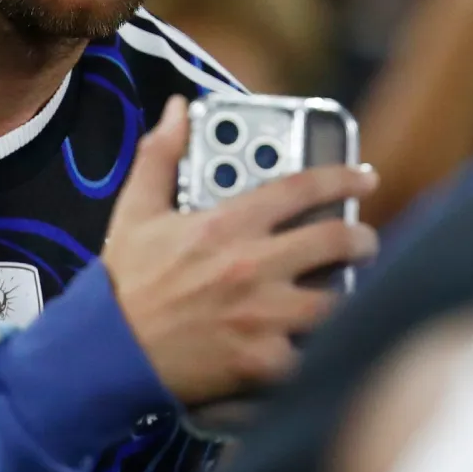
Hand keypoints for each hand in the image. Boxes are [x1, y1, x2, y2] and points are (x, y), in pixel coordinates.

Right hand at [102, 98, 379, 404]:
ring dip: (349, 295)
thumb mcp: (136, 210)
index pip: (302, 188)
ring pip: (335, 301)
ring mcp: (261, 316)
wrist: (107, 354)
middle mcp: (251, 265)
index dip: (342, 177)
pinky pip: (311, 354)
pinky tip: (320, 344)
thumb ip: (161, 155)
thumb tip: (178, 109)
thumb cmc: (125, 284)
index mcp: (226, 224)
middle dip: (361, 238)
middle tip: (363, 240)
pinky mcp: (262, 362)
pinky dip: (318, 348)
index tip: (365, 177)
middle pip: (335, 241)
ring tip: (349, 292)